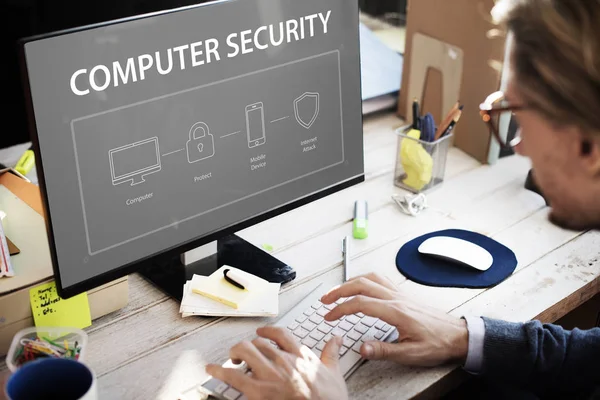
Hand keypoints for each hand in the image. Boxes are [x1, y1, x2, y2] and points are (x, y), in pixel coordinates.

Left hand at [206, 326, 348, 399]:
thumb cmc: (329, 399)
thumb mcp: (334, 373)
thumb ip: (331, 353)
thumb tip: (336, 339)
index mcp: (300, 355)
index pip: (279, 334)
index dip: (267, 331)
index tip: (262, 332)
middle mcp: (283, 361)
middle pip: (258, 342)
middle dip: (248, 346)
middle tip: (244, 353)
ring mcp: (270, 375)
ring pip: (245, 351)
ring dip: (235, 353)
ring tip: (232, 359)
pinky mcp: (259, 391)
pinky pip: (233, 376)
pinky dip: (219, 371)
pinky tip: (212, 369)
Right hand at [320, 273, 467, 366]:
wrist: (458, 335)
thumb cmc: (438, 343)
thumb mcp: (411, 353)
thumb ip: (384, 350)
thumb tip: (362, 348)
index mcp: (395, 311)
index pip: (360, 303)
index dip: (341, 309)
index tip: (329, 316)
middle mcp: (396, 298)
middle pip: (361, 284)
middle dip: (339, 290)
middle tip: (325, 300)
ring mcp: (400, 294)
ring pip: (370, 278)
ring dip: (350, 282)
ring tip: (337, 291)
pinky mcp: (403, 294)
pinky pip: (380, 279)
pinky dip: (365, 279)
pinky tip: (361, 285)